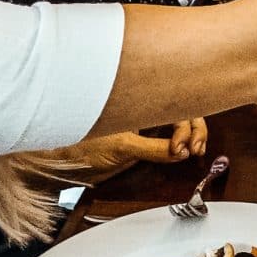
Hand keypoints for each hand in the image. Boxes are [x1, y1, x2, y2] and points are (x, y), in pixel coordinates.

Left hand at [52, 118, 207, 177]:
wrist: (60, 158)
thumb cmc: (80, 141)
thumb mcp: (122, 145)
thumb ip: (154, 148)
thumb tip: (182, 152)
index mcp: (141, 98)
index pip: (178, 104)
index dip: (187, 126)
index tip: (181, 147)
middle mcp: (146, 107)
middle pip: (184, 110)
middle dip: (195, 129)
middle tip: (196, 150)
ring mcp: (145, 123)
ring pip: (180, 123)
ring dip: (191, 137)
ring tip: (193, 152)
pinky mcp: (143, 138)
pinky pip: (169, 137)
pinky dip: (180, 145)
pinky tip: (184, 153)